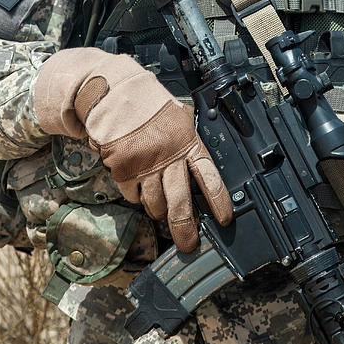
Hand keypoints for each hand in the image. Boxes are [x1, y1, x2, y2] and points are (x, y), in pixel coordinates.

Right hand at [34, 47, 232, 251]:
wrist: (119, 99)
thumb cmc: (153, 110)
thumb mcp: (180, 122)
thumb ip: (189, 147)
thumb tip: (201, 176)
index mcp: (188, 144)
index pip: (209, 177)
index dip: (218, 201)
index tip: (224, 220)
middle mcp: (168, 159)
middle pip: (179, 202)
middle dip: (184, 227)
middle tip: (188, 244)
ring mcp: (145, 167)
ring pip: (155, 204)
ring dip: (159, 210)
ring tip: (161, 208)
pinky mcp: (124, 172)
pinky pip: (134, 196)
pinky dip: (137, 196)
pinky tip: (139, 185)